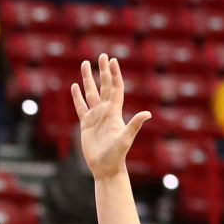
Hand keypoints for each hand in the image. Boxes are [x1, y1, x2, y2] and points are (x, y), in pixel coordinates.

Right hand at [71, 55, 151, 180]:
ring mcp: (95, 117)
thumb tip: (148, 114)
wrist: (106, 168)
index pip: (115, 88)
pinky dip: (77, 97)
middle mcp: (106, 111)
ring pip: (91, 93)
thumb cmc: (117, 156)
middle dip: (102, 71)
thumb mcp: (125, 139)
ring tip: (85, 64)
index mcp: (115, 112)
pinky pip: (81, 107)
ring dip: (88, 79)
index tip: (112, 60)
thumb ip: (134, 125)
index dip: (114, 74)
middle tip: (101, 55)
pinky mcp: (86, 124)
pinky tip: (74, 87)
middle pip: (104, 86)